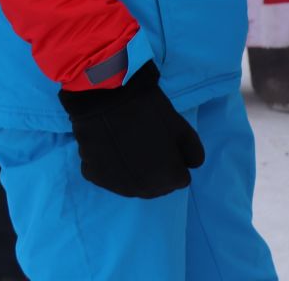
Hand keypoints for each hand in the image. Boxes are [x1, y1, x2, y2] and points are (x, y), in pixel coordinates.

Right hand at [59, 62, 203, 198]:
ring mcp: (117, 186)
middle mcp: (143, 190)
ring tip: (130, 146)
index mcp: (167, 179)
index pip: (180, 179)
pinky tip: (111, 147)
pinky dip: (113, 167)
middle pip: (158, 187)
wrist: (106, 98)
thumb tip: (190, 166)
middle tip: (149, 145)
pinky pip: (110, 178)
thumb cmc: (148, 111)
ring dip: (137, 173)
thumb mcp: (182, 127)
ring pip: (134, 185)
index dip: (176, 161)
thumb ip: (193, 152)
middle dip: (158, 171)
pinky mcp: (95, 177)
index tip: (167, 144)